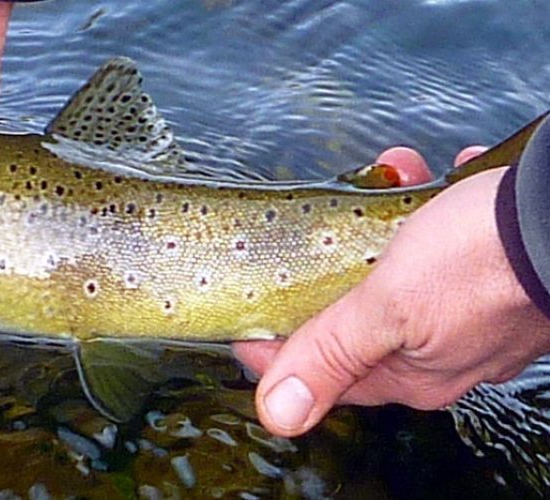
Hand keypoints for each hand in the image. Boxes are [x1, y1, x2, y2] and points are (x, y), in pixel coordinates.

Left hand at [234, 146, 549, 436]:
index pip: (321, 372)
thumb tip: (279, 414)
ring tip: (387, 177)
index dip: (277, 346)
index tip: (244, 318)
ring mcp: (471, 312)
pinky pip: (442, 241)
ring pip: (398, 270)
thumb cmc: (489, 260)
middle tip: (311, 236)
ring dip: (381, 224)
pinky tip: (427, 179)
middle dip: (330, 270)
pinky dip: (428, 207)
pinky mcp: (493, 273)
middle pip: (354, 318)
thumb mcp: (388, 308)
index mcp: (412, 373)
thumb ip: (331, 356)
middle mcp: (442, 351)